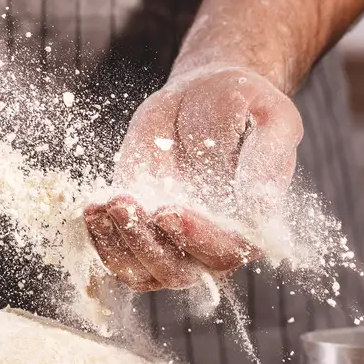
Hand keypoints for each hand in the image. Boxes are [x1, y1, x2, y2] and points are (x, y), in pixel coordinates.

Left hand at [83, 64, 302, 290]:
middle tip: (126, 205)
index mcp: (249, 226)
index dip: (197, 240)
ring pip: (142, 271)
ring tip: (105, 205)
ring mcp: (170, 240)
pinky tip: (93, 207)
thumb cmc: (245, 104)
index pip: (225, 252)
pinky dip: (100, 238)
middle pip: (178, 271)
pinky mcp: (138, 227)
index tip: (170, 212)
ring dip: (119, 245)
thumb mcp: (271, 119)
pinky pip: (116, 254)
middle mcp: (210, 243)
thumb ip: (268, 160)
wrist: (204, 92)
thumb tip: (261, 209)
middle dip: (147, 245)